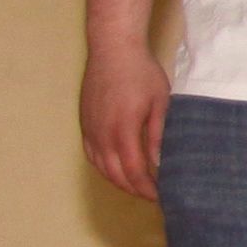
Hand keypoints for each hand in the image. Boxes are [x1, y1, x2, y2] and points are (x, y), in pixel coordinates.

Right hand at [80, 36, 171, 201]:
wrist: (113, 49)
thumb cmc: (141, 73)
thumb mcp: (159, 103)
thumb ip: (157, 136)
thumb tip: (159, 164)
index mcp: (123, 132)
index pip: (135, 172)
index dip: (147, 189)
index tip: (161, 196)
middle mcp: (102, 135)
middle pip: (116, 175)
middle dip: (135, 189)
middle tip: (153, 195)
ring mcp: (90, 129)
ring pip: (101, 167)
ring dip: (119, 181)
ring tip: (137, 186)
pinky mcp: (84, 123)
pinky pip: (91, 154)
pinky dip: (104, 167)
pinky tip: (116, 169)